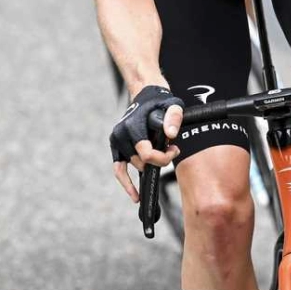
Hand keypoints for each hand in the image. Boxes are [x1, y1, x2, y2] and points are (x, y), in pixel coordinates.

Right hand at [109, 85, 183, 201]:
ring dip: (148, 166)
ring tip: (162, 157)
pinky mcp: (116, 146)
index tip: (174, 150)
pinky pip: (118, 169)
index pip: (146, 153)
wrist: (146, 93)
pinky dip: (126, 183)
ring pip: (133, 166)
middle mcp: (121, 134)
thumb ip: (174, 117)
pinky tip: (135, 196)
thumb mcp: (173, 104)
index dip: (162, 158)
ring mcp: (117, 140)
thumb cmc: (160, 100)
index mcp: (133, 125)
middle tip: (171, 150)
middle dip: (159, 160)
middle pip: (141, 162)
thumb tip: (171, 135)